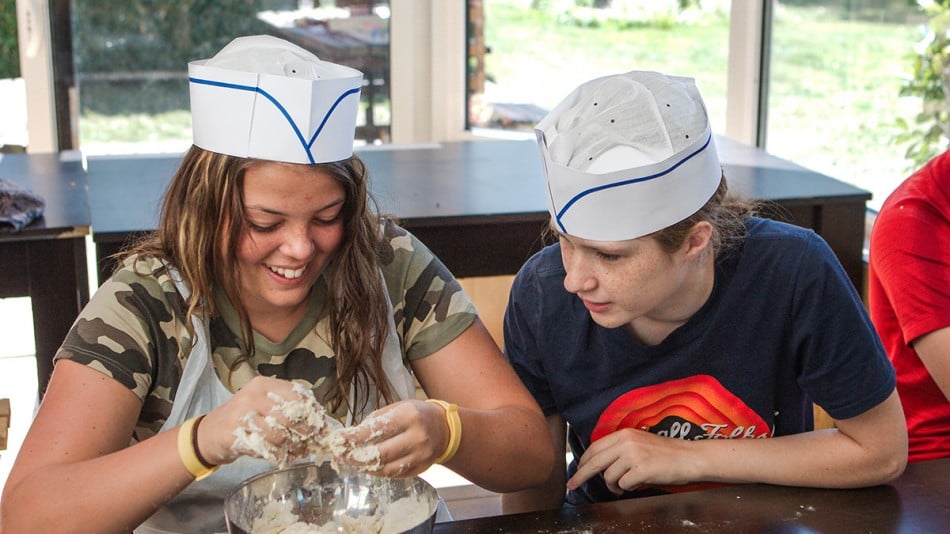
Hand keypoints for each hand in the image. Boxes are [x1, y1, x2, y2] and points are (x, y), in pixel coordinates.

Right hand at [197, 376, 332, 466]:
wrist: (210, 432)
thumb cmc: (244, 417)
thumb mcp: (265, 404)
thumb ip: (289, 408)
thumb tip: (322, 423)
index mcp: (263, 384)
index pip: (296, 393)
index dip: (313, 410)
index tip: (323, 424)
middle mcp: (253, 396)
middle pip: (290, 415)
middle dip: (306, 431)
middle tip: (314, 442)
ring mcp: (242, 415)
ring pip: (279, 434)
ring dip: (294, 446)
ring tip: (301, 451)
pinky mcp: (235, 435)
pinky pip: (265, 448)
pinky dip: (279, 455)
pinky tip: (286, 457)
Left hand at [330, 400, 448, 477]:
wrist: (445, 428)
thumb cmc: (417, 415)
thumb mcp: (398, 407)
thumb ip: (377, 419)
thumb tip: (352, 434)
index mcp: (409, 416)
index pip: (378, 429)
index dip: (356, 437)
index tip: (339, 440)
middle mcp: (417, 437)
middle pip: (381, 453)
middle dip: (356, 456)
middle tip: (341, 455)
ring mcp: (420, 456)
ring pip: (387, 469)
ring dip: (365, 467)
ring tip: (352, 462)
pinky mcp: (421, 469)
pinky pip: (395, 475)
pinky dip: (378, 472)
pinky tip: (368, 466)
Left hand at [567, 428, 697, 493]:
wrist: (689, 457)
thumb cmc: (665, 454)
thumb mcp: (638, 444)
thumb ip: (619, 450)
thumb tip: (599, 466)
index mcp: (624, 434)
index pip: (594, 448)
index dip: (582, 462)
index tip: (575, 472)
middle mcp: (626, 442)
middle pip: (594, 462)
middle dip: (581, 476)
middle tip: (572, 486)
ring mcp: (634, 455)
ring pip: (609, 476)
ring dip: (614, 485)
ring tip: (626, 485)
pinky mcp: (642, 469)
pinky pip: (623, 485)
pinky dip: (627, 489)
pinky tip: (637, 484)